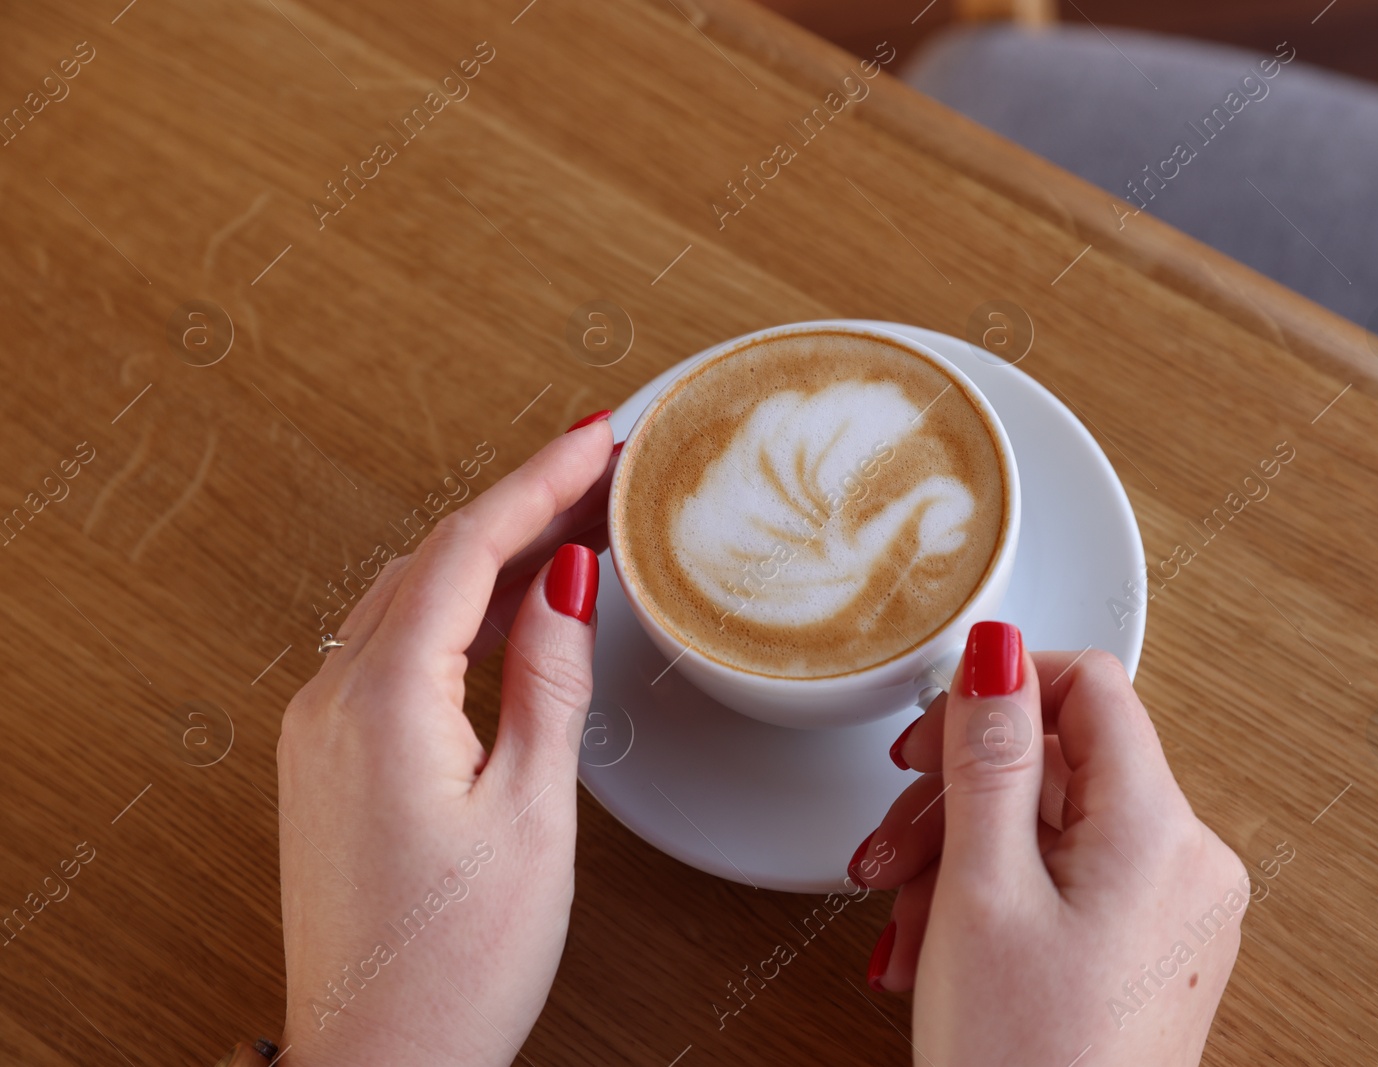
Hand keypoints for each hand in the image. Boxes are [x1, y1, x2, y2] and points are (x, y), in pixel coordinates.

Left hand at [276, 416, 615, 1065]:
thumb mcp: (534, 812)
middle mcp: (331, 702)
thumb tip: (567, 583)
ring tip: (570, 529)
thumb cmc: (457, 962)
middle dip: (517, 506)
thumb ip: (549, 681)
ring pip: (407, 597)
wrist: (380, 1061)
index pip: (466, 549)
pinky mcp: (325, 758)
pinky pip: (389, 646)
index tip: (595, 438)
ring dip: (486, 554)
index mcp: (383, 704)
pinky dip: (454, 609)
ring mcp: (318, 730)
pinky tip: (509, 611)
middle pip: (431, 559)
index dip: (537, 482)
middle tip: (597, 473)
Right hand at [850, 625, 1247, 1065]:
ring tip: (903, 920)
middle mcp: (1185, 864)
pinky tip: (936, 949)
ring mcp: (1172, 915)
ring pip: (1052, 831)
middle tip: (892, 841)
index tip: (932, 727)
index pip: (1092, 688)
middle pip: (1062, 766)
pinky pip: (1067, 887)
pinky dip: (996, 902)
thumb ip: (991, 755)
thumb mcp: (982, 888)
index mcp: (1158, 831)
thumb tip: (998, 652)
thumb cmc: (1026, 1064)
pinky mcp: (1149, 955)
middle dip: (960, 796)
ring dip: (962, 858)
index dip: (1002, 690)